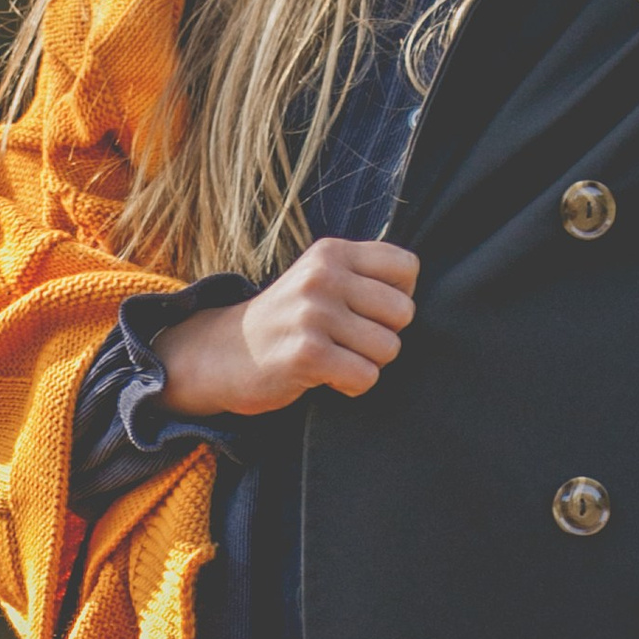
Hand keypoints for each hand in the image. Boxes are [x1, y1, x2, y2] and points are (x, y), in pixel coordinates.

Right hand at [155, 239, 420, 416]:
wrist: (222, 352)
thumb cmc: (287, 320)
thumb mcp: (320, 278)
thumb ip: (364, 274)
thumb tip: (417, 294)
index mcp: (332, 252)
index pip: (407, 268)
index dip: (398, 298)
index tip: (367, 311)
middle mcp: (323, 276)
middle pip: (403, 313)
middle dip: (383, 335)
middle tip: (348, 340)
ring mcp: (313, 314)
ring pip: (388, 348)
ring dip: (366, 363)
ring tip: (334, 357)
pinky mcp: (307, 354)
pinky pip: (366, 376)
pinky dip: (351, 385)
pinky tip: (326, 377)